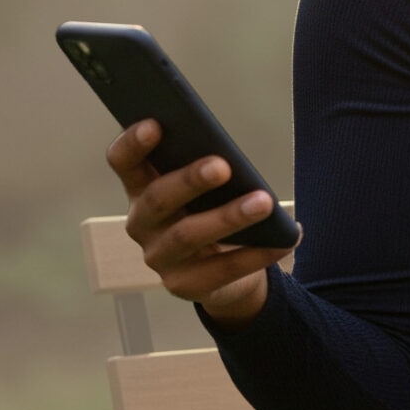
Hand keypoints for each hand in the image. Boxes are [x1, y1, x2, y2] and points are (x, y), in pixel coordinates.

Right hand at [106, 119, 294, 325]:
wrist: (222, 269)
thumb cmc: (211, 211)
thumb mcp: (207, 188)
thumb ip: (206, 168)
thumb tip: (227, 155)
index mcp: (142, 188)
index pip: (124, 163)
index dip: (133, 144)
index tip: (155, 123)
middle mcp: (142, 223)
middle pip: (157, 199)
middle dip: (189, 181)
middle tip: (223, 166)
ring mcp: (159, 257)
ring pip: (188, 235)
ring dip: (228, 217)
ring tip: (264, 202)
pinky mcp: (183, 285)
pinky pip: (222, 269)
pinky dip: (257, 253)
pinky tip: (286, 240)